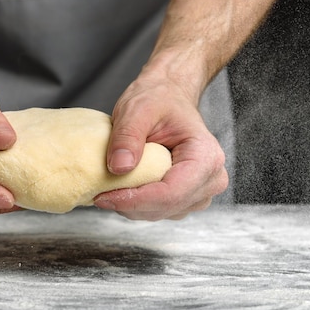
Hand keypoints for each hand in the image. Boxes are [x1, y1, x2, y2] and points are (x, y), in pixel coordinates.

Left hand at [95, 74, 228, 220]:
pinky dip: (138, 204)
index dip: (135, 200)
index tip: (103, 197)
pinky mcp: (187, 198)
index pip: (171, 193)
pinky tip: (123, 189)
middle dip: (129, 205)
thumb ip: (127, 136)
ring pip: (161, 212)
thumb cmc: (159, 99)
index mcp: (206, 156)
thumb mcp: (137, 109)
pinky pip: (160, 210)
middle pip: (166, 207)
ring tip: (110, 187)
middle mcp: (211, 178)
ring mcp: (201, 192)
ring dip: (132, 206)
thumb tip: (119, 168)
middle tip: (98, 193)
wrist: (169, 96)